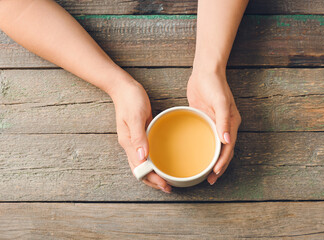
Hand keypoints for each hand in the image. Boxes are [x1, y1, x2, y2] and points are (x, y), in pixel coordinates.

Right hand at [109, 75, 171, 193]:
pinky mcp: (141, 136)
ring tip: (166, 181)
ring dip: (153, 174)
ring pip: (143, 164)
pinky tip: (163, 163)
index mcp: (128, 143)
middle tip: (168, 187)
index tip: (164, 184)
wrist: (124, 88)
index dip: (151, 178)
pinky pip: (147, 154)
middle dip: (153, 181)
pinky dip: (154, 163)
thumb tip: (143, 157)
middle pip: (140, 170)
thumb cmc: (130, 100)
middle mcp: (131, 145)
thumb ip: (138, 136)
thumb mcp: (135, 116)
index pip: (139, 168)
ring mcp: (135, 141)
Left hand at [187, 69, 240, 184]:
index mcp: (232, 123)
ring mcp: (215, 123)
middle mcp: (225, 125)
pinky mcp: (205, 119)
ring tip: (204, 173)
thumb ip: (223, 120)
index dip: (223, 162)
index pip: (228, 148)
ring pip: (214, 146)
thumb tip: (227, 140)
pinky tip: (197, 154)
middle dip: (218, 166)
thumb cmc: (214, 84)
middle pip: (223, 151)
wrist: (205, 72)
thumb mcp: (220, 101)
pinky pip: (205, 137)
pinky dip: (203, 148)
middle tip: (209, 180)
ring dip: (211, 160)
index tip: (215, 173)